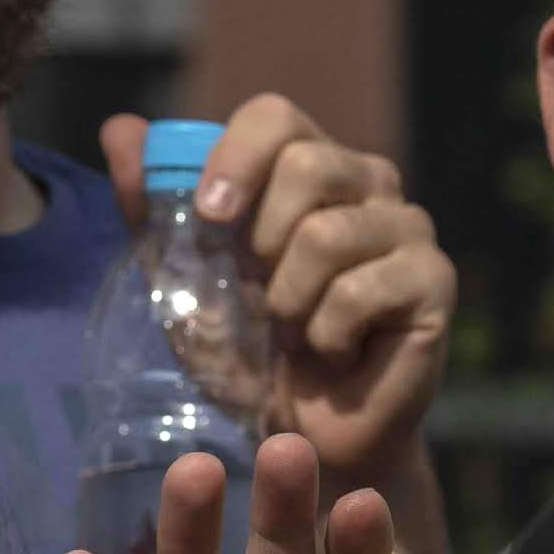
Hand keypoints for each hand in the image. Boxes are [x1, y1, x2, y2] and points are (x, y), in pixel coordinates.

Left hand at [105, 97, 455, 483]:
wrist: (301, 437)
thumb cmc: (252, 354)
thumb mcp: (186, 283)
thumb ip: (154, 210)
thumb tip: (120, 128)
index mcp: (309, 167)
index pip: (276, 116)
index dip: (235, 157)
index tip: (209, 215)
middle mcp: (368, 183)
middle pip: (309, 162)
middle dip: (261, 241)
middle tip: (260, 296)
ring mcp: (408, 228)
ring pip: (327, 235)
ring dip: (289, 302)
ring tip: (296, 334)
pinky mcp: (433, 281)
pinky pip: (359, 290)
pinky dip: (326, 334)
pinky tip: (336, 353)